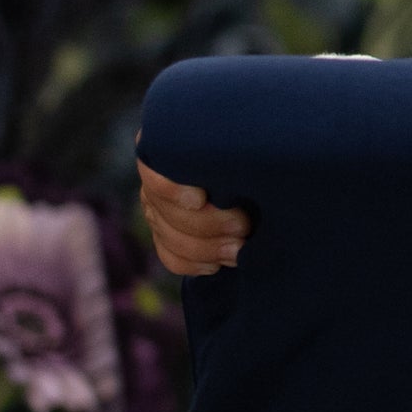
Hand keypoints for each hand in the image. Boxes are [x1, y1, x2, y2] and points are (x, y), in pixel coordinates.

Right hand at [138, 157, 249, 276]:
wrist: (257, 165)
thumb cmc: (247, 149)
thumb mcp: (237, 145)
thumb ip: (227, 152)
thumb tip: (235, 162)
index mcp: (167, 152)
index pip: (154, 174)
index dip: (172, 191)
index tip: (200, 198)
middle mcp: (155, 182)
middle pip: (167, 213)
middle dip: (209, 224)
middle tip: (243, 226)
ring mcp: (157, 211)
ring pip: (171, 239)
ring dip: (208, 249)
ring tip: (239, 249)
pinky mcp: (166, 237)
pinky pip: (171, 258)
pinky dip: (195, 265)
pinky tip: (218, 264)